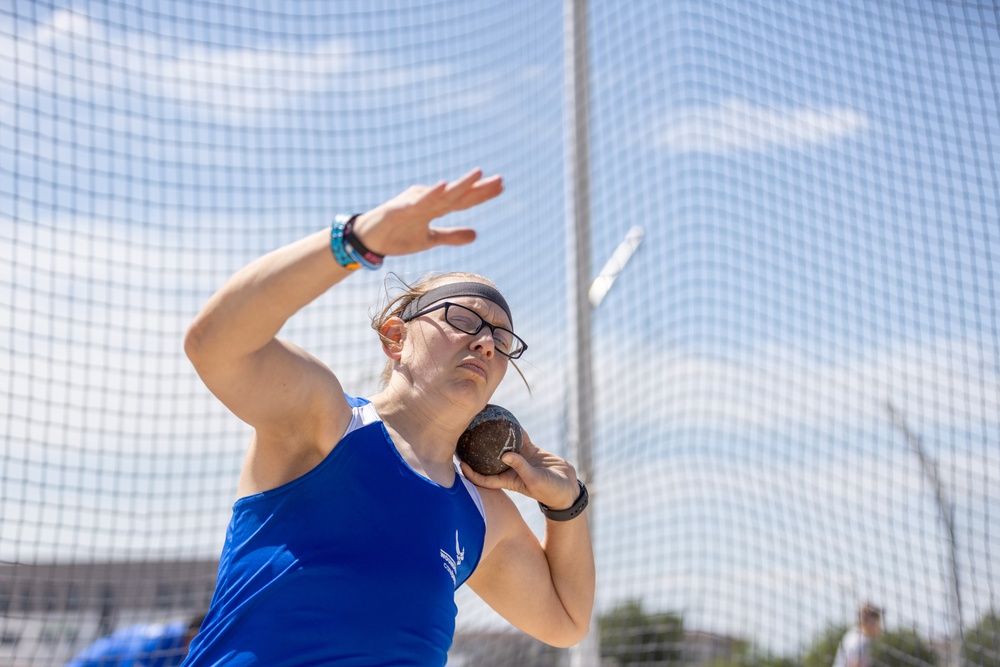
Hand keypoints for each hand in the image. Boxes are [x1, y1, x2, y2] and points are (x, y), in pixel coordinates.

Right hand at [351, 169, 502, 256]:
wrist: (369, 240)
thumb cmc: (398, 236)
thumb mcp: (430, 240)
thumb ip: (451, 235)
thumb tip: (476, 234)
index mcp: (436, 207)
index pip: (463, 200)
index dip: (482, 194)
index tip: (501, 186)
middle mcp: (428, 200)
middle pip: (458, 194)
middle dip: (478, 187)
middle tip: (501, 180)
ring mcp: (414, 203)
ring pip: (441, 195)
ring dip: (459, 184)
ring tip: (477, 174)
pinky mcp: (399, 209)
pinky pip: (417, 202)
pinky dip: (430, 195)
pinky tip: (442, 186)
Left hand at [460, 431, 580, 509]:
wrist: (567, 486)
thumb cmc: (549, 490)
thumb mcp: (534, 480)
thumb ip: (521, 467)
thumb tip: (505, 454)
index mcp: (508, 480)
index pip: (483, 478)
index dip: (470, 473)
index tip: (459, 463)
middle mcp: (510, 469)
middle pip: (487, 460)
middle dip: (475, 452)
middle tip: (463, 438)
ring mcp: (519, 458)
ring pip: (501, 446)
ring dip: (492, 437)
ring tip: (481, 423)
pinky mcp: (529, 450)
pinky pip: (517, 437)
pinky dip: (512, 429)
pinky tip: (505, 417)